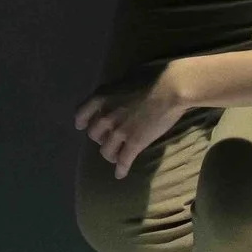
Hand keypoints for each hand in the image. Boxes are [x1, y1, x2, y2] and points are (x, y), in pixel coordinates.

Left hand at [75, 62, 191, 179]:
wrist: (170, 88)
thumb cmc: (151, 76)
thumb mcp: (123, 80)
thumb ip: (115, 93)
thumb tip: (116, 98)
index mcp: (101, 98)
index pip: (81, 115)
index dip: (82, 123)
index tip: (83, 127)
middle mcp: (105, 116)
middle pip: (94, 136)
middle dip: (101, 138)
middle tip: (111, 138)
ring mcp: (119, 132)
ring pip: (106, 151)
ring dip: (111, 154)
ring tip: (117, 156)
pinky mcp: (134, 143)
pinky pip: (123, 161)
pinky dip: (121, 169)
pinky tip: (120, 174)